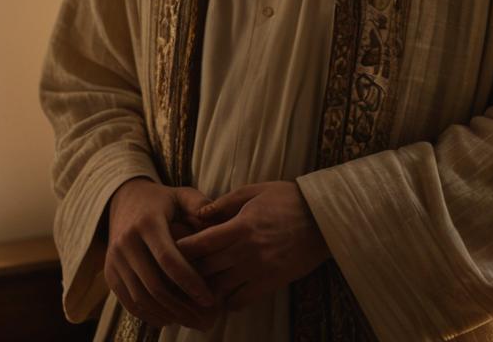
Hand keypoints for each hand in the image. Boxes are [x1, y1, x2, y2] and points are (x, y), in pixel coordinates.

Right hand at [104, 177, 219, 328]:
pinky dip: (149, 315)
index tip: (209, 297)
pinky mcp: (110, 273)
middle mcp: (126, 241)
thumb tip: (214, 219)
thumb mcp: (181, 194)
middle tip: (205, 318)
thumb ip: (199, 203)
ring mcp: (115, 259)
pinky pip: (129, 302)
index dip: (189, 281)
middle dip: (181, 305)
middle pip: (154, 284)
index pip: (168, 258)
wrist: (124, 200)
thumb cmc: (161, 200)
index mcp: (147, 222)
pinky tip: (169, 318)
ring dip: (167, 314)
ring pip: (141, 298)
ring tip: (190, 320)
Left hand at [176, 180, 330, 311]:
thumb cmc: (287, 199)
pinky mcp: (270, 284)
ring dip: (205, 288)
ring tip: (193, 285)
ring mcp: (259, 271)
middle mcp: (247, 252)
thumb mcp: (254, 191)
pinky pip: (240, 300)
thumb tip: (200, 212)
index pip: (202, 242)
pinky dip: (227, 300)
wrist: (322, 219)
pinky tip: (221, 293)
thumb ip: (225, 202)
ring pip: (220, 289)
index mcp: (241, 226)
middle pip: (207, 268)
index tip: (170, 248)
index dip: (183, 248)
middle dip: (188, 269)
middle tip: (174, 269)